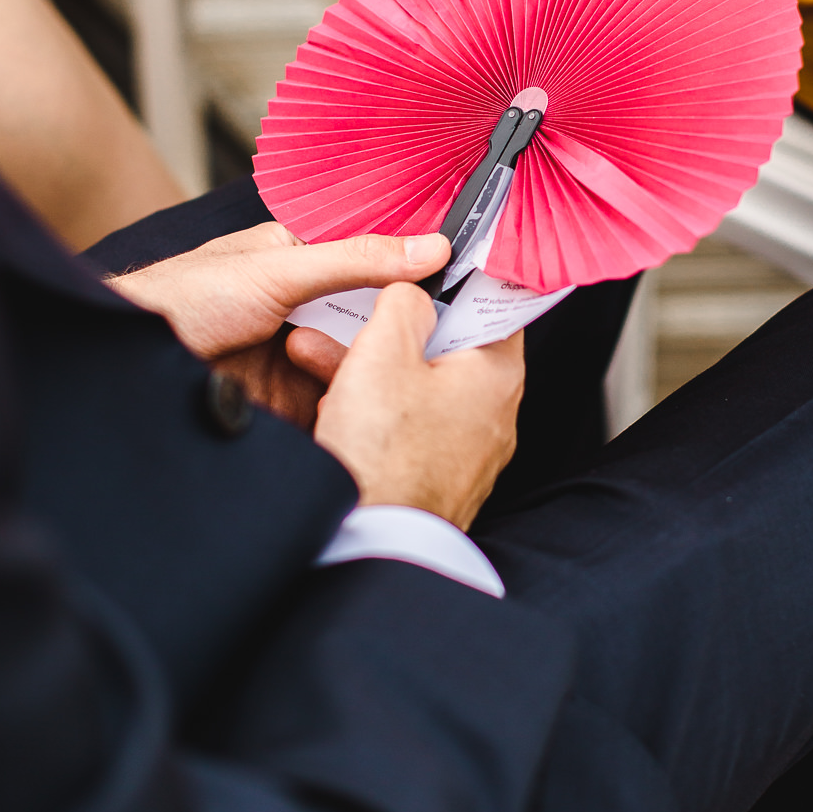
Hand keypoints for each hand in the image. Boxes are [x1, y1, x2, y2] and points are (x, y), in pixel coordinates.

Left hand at [106, 222, 449, 429]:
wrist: (126, 368)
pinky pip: (339, 406)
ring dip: (376, 373)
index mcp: (303, 261)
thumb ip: (356, 260)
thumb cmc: (184, 298)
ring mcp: (300, 359)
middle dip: (402, 333)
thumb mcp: (278, 269)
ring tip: (399, 377)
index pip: (375, 265)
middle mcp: (307, 308)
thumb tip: (431, 247)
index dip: (416, 278)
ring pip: (363, 366)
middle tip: (448, 343)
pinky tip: (375, 411)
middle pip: (375, 321)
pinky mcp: (292, 405)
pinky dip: (356, 409)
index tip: (464, 289)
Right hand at [287, 283, 524, 529]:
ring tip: (316, 356)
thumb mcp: (384, 352)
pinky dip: (375, 411)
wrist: (370, 543)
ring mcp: (467, 451)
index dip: (457, 282)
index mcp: (496, 374)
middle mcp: (493, 414)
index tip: (428, 268)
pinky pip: (408, 428)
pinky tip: (333, 408)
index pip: (493, 306)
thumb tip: (412, 291)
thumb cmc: (385, 456)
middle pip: (446, 347)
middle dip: (390, 331)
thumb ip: (403, 304)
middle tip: (353, 317)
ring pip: (418, 388)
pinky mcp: (437, 477)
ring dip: (369, 369)